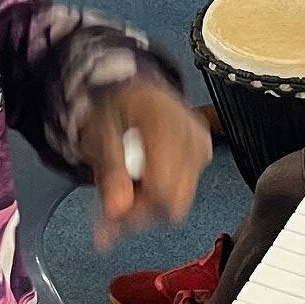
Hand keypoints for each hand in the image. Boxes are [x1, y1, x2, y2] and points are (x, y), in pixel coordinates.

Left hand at [77, 78, 210, 250]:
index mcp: (164, 123)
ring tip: (126, 193)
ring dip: (150, 206)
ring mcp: (201, 145)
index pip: (161, 188)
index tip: (112, 217)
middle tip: (115, 209)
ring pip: (180, 200)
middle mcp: (191, 135)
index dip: (136, 211)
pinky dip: (161, 194)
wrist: (138, 86)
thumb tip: (116, 211)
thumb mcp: (100, 133)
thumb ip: (109, 173)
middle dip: (142, 213)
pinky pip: (185, 189)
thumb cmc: (118, 104)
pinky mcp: (204, 153)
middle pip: (175, 201)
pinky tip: (143, 183)